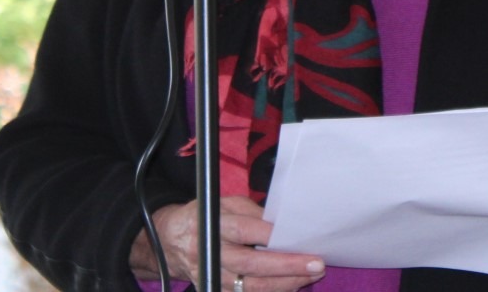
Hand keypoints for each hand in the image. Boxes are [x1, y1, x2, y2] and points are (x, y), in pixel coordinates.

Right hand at [130, 195, 325, 291]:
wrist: (172, 241)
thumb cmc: (206, 217)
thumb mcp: (225, 204)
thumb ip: (252, 213)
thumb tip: (283, 224)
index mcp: (212, 225)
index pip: (243, 231)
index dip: (269, 234)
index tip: (296, 236)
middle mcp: (211, 253)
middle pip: (251, 264)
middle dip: (286, 265)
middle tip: (315, 263)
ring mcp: (213, 276)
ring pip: (251, 287)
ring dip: (285, 283)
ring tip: (310, 275)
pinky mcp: (216, 289)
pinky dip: (273, 291)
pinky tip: (292, 284)